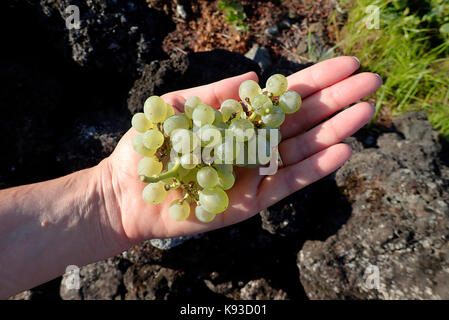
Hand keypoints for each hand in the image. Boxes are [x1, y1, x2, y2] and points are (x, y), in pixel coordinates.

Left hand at [101, 56, 381, 244]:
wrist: (129, 191)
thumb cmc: (149, 146)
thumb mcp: (179, 108)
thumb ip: (216, 94)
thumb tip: (255, 77)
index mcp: (240, 120)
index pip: (285, 97)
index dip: (316, 80)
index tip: (347, 64)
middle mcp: (255, 145)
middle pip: (303, 120)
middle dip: (337, 100)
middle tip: (372, 81)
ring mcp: (256, 173)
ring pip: (303, 149)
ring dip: (335, 130)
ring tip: (365, 110)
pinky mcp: (252, 201)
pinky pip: (288, 183)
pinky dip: (315, 169)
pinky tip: (342, 151)